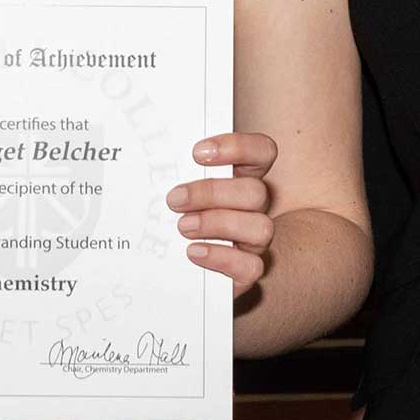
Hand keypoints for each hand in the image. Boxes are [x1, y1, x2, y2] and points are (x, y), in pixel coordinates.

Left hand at [166, 132, 276, 296]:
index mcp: (245, 176)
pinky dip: (221, 257)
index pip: (262, 151)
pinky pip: (251, 266)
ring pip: (261, 227)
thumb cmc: (179, 214)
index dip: (238, 148)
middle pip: (256, 191)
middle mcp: (255, 207)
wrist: (177, 268)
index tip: (197, 153)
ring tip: (183, 227)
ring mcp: (254, 240)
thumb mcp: (180, 186)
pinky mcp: (247, 271)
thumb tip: (157, 156)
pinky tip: (194, 252)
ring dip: (217, 224)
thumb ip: (179, 169)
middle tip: (175, 199)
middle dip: (212, 193)